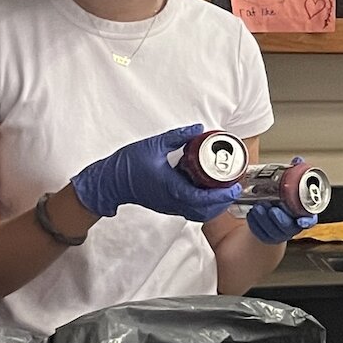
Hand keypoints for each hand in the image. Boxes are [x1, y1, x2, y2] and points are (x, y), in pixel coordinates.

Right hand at [71, 124, 241, 221]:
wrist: (108, 182)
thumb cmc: (127, 165)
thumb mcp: (154, 145)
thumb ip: (178, 136)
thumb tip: (198, 128)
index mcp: (171, 188)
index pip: (203, 198)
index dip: (221, 195)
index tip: (234, 187)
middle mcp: (172, 201)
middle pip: (205, 211)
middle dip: (223, 202)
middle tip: (234, 188)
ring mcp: (169, 206)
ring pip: (198, 213)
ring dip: (214, 205)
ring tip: (224, 190)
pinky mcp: (166, 206)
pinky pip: (190, 211)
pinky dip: (203, 205)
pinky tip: (207, 191)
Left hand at [244, 159, 317, 243]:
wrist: (274, 216)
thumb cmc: (285, 200)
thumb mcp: (292, 188)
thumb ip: (296, 175)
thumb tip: (298, 160)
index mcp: (303, 215)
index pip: (309, 221)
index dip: (306, 221)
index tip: (300, 220)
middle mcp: (293, 227)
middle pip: (288, 226)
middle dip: (279, 218)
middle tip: (270, 207)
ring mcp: (280, 233)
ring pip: (273, 230)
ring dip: (264, 219)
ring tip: (258, 207)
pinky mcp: (267, 236)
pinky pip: (260, 232)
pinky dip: (255, 223)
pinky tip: (252, 213)